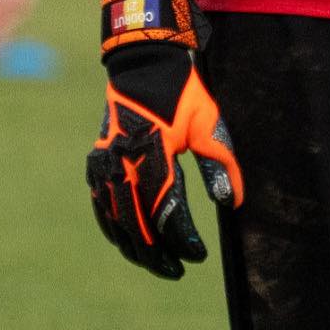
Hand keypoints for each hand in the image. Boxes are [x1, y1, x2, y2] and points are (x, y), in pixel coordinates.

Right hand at [86, 0, 243, 279]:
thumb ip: (221, 163)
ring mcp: (106, 160)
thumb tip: (231, 202)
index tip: (198, 256)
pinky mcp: (97, 158)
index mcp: (155, 152)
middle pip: (135, 223)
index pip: (167, 210)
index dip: (183, 238)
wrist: (143, 59)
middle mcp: (125, 160)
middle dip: (155, 253)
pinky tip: (125, 239)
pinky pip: (99, 202)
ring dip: (133, 245)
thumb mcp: (209, 122)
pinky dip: (111, 225)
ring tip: (153, 262)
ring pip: (113, 217)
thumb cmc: (182, 90)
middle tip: (175, 271)